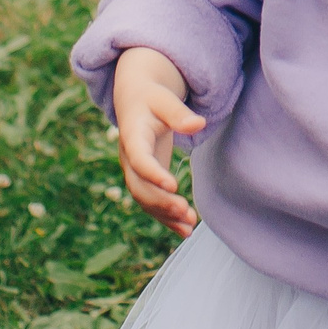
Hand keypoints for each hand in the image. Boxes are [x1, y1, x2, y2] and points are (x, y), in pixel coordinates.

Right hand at [113, 46, 202, 236]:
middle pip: (139, 186)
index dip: (153, 173)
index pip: (139, 159)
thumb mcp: (164, 99)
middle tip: (186, 212)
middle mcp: (129, 158)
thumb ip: (179, 113)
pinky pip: (151, 202)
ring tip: (190, 228)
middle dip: (161, 202)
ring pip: (144, 199)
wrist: (135, 100)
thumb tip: (199, 124)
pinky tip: (186, 231)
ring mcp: (135, 171)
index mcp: (132, 136)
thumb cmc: (152, 97)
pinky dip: (166, 217)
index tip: (173, 186)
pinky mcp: (145, 178)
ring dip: (165, 215)